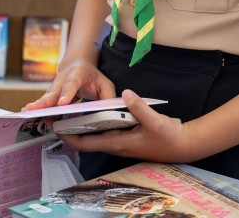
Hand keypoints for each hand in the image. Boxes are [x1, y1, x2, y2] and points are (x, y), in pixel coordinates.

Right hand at [22, 60, 115, 110]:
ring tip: (26, 112)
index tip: (62, 103)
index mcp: (78, 74)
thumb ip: (108, 97)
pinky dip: (37, 109)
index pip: (72, 83)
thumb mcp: (105, 84)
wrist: (77, 65)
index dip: (67, 93)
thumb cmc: (92, 77)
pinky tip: (29, 114)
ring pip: (46, 97)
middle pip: (53, 91)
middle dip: (44, 101)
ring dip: (37, 105)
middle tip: (34, 108)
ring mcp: (55, 87)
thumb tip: (109, 111)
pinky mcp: (51, 95)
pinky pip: (44, 103)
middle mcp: (63, 79)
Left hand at [56, 90, 193, 162]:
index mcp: (118, 142)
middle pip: (86, 139)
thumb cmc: (168, 137)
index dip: (69, 136)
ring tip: (69, 112)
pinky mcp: (127, 136)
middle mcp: (116, 143)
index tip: (55, 127)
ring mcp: (121, 140)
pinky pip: (105, 130)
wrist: (183, 145)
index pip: (87, 143)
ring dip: (82, 126)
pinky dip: (96, 123)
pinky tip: (94, 111)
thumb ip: (139, 107)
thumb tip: (125, 93)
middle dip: (70, 130)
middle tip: (56, 116)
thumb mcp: (154, 121)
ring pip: (95, 135)